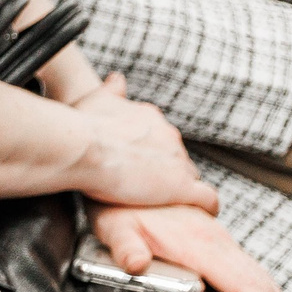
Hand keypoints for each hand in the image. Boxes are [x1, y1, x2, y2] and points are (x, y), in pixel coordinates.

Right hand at [70, 76, 216, 210]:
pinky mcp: (183, 188)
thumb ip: (111, 89)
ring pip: (191, 177)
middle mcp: (170, 136)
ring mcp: (179, 162)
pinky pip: (208, 199)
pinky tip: (199, 212)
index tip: (139, 162)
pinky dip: (206, 206)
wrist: (83, 147)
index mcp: (151, 117)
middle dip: (165, 171)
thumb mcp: (95, 98)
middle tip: (144, 184)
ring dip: (179, 188)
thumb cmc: (84, 124)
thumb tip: (118, 79)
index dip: (153, 152)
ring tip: (162, 202)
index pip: (163, 137)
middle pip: (178, 158)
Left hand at [90, 203, 291, 291]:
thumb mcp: (114, 226)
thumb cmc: (117, 205)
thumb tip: (136, 265)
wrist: (123, 173)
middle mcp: (218, 242)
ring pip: (262, 281)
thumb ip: (125, 246)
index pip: (243, 284)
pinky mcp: (216, 242)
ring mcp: (220, 241)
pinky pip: (252, 273)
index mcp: (199, 243)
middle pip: (263, 288)